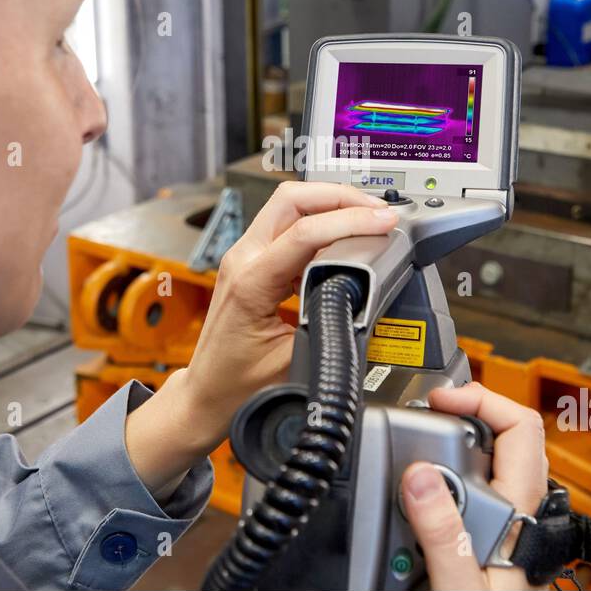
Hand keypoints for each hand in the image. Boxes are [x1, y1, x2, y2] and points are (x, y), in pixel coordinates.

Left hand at [181, 180, 398, 445]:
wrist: (206, 394)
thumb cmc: (236, 384)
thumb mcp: (293, 359)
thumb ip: (329, 322)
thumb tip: (366, 297)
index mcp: (250, 281)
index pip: (305, 231)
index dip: (351, 220)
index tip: (384, 221)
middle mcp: (242, 258)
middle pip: (293, 198)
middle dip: (339, 196)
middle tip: (376, 209)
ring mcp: (243, 256)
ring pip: (289, 206)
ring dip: (330, 204)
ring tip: (367, 217)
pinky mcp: (251, 262)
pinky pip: (287, 226)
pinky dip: (320, 222)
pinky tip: (344, 236)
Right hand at [400, 382, 549, 590]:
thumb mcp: (459, 586)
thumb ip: (441, 532)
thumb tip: (419, 474)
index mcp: (521, 514)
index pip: (522, 427)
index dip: (483, 397)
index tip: (440, 398)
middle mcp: (517, 515)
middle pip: (496, 439)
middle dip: (452, 426)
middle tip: (414, 428)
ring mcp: (502, 527)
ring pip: (478, 468)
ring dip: (440, 462)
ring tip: (407, 472)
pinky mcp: (484, 542)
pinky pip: (462, 499)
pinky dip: (436, 492)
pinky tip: (414, 509)